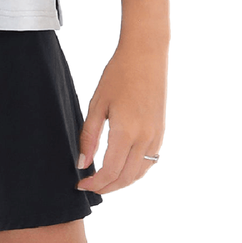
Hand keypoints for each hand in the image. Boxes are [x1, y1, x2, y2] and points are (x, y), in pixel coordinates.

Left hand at [75, 36, 167, 194]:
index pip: (110, 171)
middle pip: (126, 178)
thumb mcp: (97, 103)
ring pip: (139, 173)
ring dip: (121, 182)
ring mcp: (156, 136)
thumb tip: (82, 163)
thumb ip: (89, 136)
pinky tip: (121, 168)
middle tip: (89, 187)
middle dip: (106, 187)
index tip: (80, 185)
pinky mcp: (161, 132)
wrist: (146, 55)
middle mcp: (145, 138)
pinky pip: (149, 162)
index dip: (95, 183)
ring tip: (103, 181)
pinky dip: (134, 171)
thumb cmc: (118, 75)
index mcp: (126, 132)